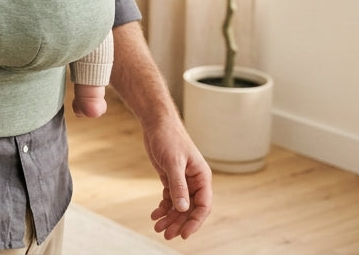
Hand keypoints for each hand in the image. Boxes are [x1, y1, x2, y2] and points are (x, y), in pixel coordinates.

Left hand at [142, 117, 211, 239]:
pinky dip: (163, 207)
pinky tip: (155, 215)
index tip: (183, 234)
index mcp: (202, 177)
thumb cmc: (169, 138)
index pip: (203, 205)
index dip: (194, 222)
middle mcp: (195, 181)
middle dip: (179, 223)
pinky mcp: (171, 178)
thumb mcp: (173, 162)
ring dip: (170, 218)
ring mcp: (183, 180)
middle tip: (166, 235)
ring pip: (179, 206)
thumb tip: (183, 208)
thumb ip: (178, 186)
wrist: (156, 123)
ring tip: (157, 227)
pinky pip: (170, 198)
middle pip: (190, 209)